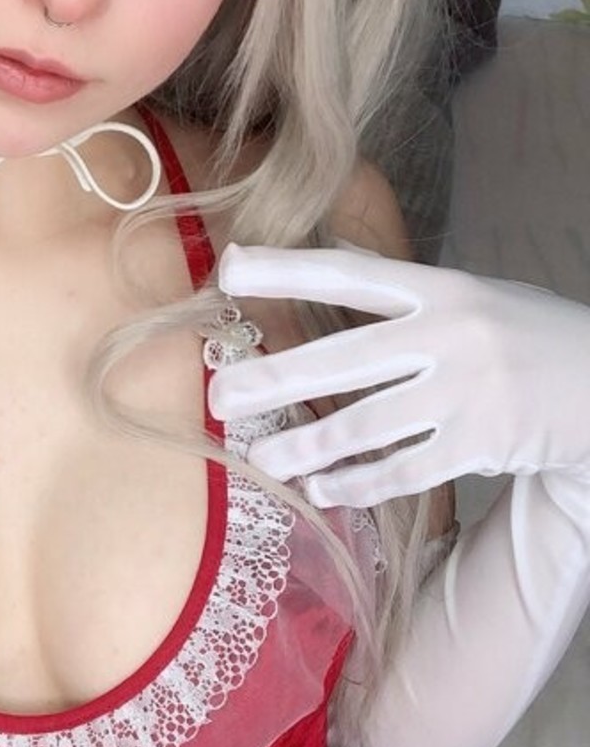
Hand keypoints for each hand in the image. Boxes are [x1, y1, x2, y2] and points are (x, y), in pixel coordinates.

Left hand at [209, 243, 589, 508]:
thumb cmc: (525, 337)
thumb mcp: (472, 295)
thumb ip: (405, 286)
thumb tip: (330, 257)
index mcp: (444, 289)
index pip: (352, 275)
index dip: (288, 272)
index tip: (229, 269)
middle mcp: (450, 336)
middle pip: (344, 358)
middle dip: (275, 377)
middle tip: (221, 395)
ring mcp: (465, 393)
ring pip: (365, 424)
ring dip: (304, 446)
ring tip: (259, 459)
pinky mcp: (478, 444)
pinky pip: (401, 470)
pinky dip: (356, 483)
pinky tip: (320, 489)